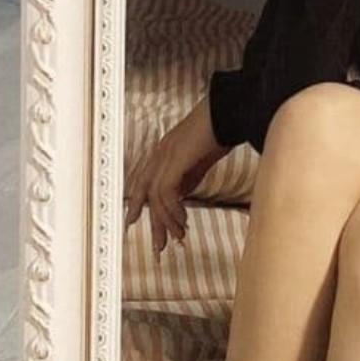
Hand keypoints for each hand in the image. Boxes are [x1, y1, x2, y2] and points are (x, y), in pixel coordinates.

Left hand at [123, 96, 230, 256]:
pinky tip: (183, 220)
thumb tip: (180, 199)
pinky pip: (166, 192)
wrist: (227, 114)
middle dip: (153, 222)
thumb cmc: (218, 132)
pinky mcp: (174, 160)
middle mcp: (159, 154)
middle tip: (158, 246)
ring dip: (168, 221)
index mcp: (163, 152)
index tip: (132, 221)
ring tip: (179, 237)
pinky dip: (173, 210)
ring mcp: (165, 156)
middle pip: (146, 193)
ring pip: (156, 197)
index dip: (135, 203)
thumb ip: (186, 179)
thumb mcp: (199, 162)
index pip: (142, 182)